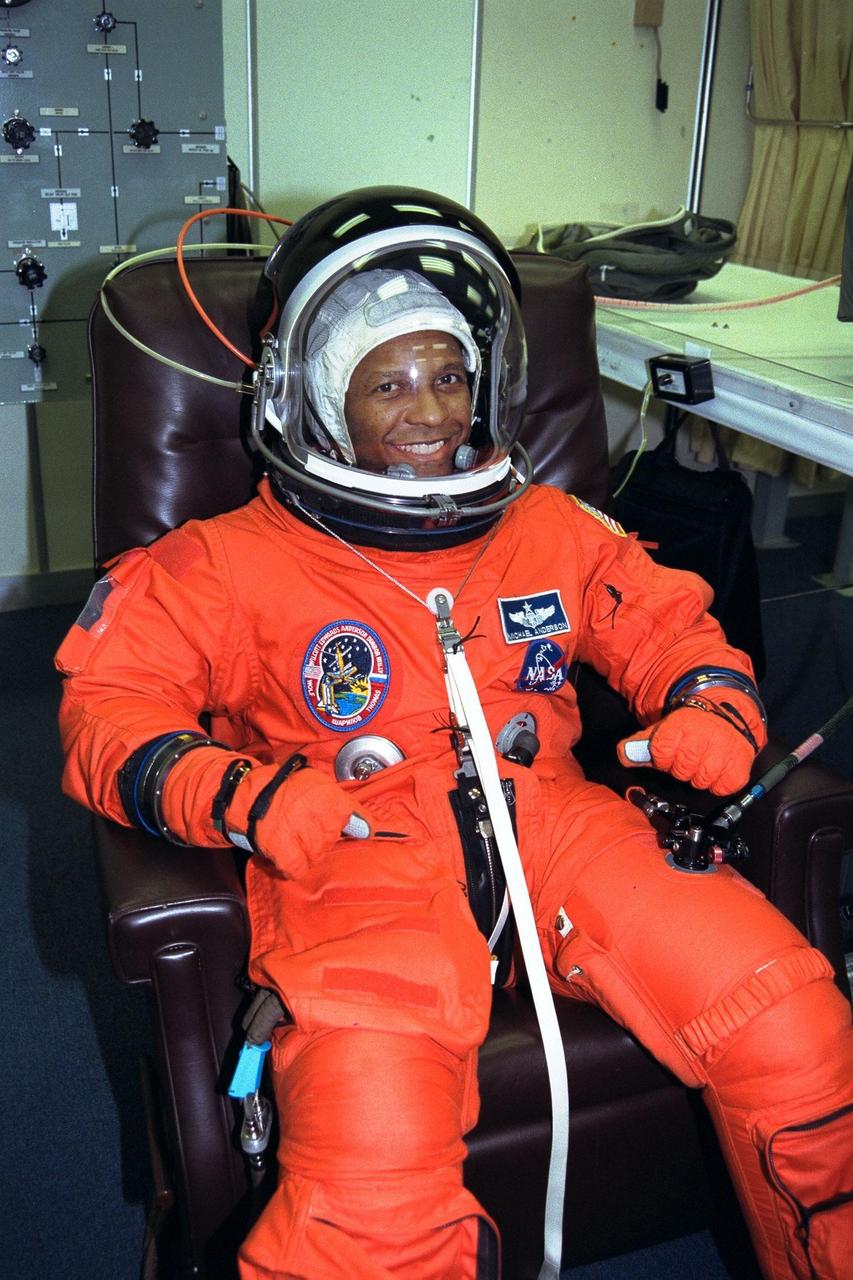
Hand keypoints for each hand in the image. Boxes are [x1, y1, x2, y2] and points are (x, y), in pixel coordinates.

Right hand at [226, 759, 371, 876]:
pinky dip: (291, 866)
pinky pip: (298, 869)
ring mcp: (305, 837)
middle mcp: (323, 818)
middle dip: (319, 836)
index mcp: (333, 799)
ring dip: (305, 851)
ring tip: (290, 836)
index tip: (354, 831)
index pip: (362, 824)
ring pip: (317, 856)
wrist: (247, 795)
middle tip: (302, 825)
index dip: (356, 829)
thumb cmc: (282, 787)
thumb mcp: (318, 783)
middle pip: (333, 840)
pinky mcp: (287, 852)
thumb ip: (346, 805)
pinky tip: (285, 853)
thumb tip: (368, 828)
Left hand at [617, 690, 765, 794]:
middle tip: (688, 756)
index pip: (661, 753)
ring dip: (699, 776)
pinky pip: (722, 787)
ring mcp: (723, 751)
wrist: (725, 715)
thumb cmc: (690, 728)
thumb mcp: (662, 730)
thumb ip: (638, 745)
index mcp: (680, 726)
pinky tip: (717, 768)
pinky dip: (718, 783)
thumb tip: (624, 755)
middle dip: (681, 768)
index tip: (670, 751)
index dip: (663, 758)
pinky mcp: (739, 766)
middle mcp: (704, 736)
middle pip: (681, 771)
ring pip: (700, 781)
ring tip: (703, 761)